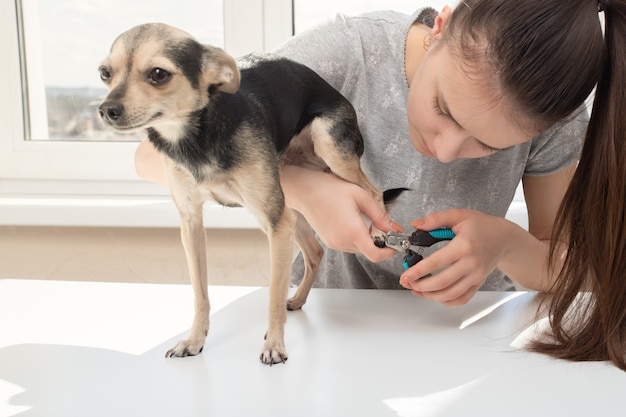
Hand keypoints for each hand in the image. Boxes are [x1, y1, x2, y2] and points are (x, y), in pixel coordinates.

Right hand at [280, 166, 400, 261]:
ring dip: (366, 239)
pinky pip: (348, 245)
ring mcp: (334, 243)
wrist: (305, 190)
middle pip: (368, 251)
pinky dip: (355, 238)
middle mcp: (342, 241)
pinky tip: (351, 221)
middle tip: (380, 224)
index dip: (388, 252)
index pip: (375, 255)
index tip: (394, 244)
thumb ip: (379, 215)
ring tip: (361, 219)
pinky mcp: (329, 242)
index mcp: (352, 231)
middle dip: (378, 241)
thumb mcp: (361, 196)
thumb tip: (393, 228)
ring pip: (359, 249)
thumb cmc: (329, 189)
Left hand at [399, 209, 513, 305]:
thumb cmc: (482, 226)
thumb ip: (436, 219)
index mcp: (464, 246)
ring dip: (431, 296)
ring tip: (417, 289)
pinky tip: (435, 295)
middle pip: (442, 282)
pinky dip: (447, 301)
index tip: (405, 275)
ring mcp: (476, 276)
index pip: (436, 262)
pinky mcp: (478, 283)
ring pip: (451, 294)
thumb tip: (416, 225)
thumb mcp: (459, 215)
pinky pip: (462, 299)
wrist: (504, 238)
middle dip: (421, 286)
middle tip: (407, 283)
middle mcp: (471, 264)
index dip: (418, 271)